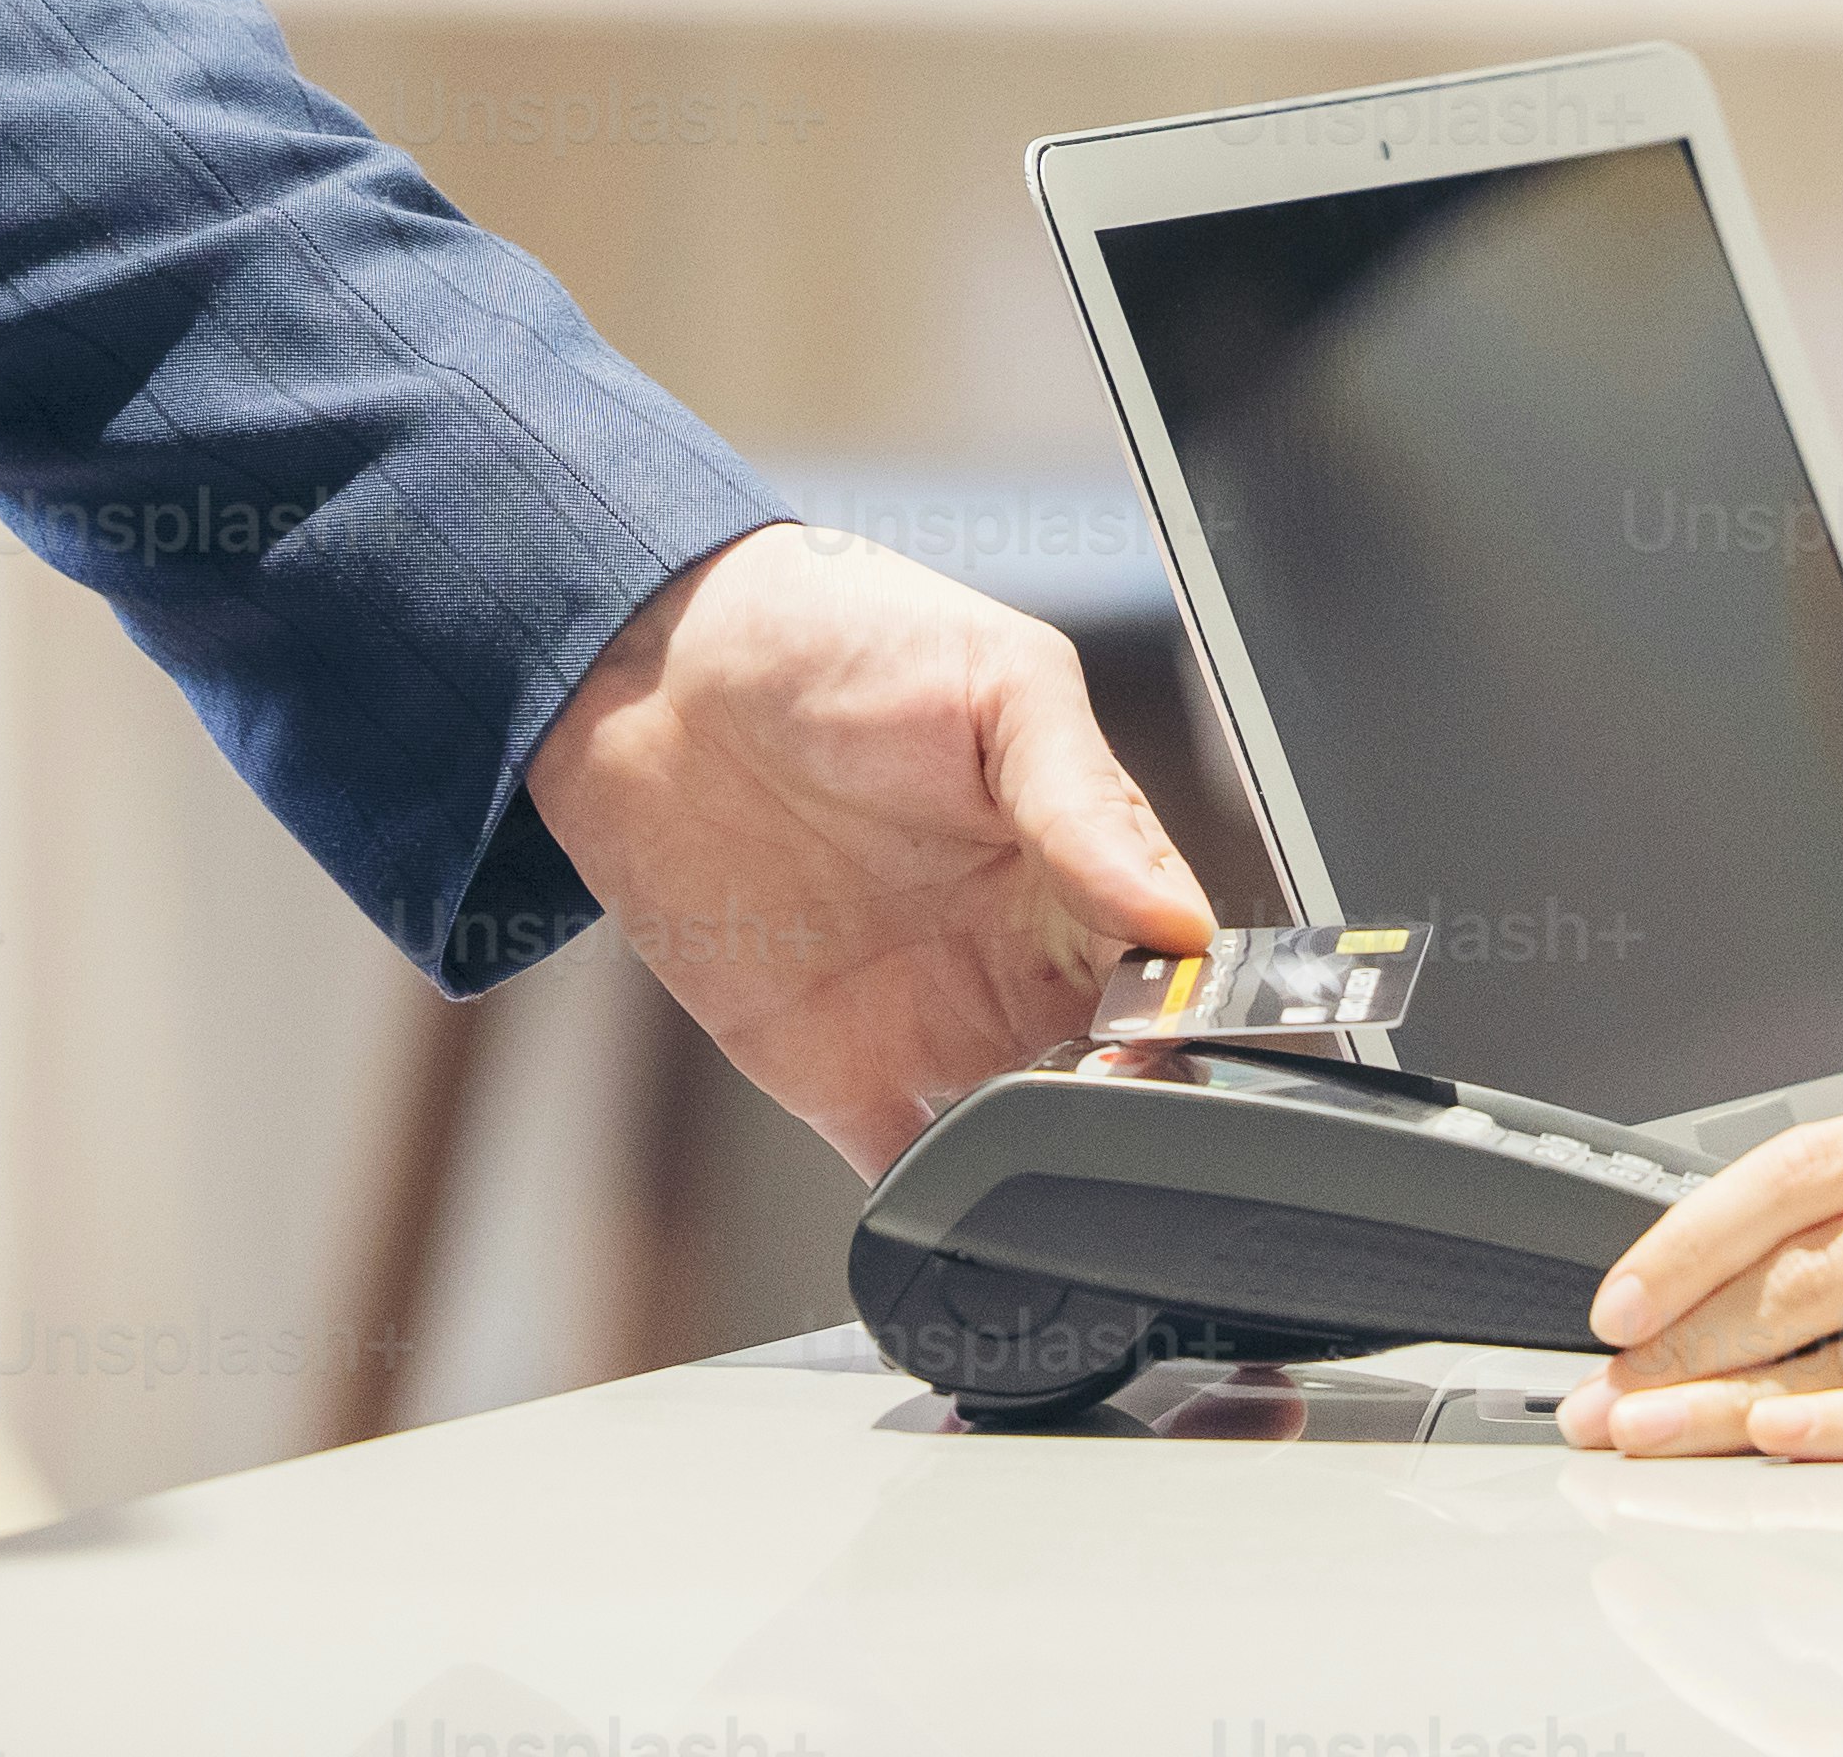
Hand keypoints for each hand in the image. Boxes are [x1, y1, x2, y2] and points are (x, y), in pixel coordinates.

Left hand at [521, 521, 1215, 1167]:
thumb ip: (1087, 802)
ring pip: (1033, 1139)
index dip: (1193, 1010)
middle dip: (1137, 1105)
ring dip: (1049, 1166)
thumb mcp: (993, 682)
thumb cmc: (834, 632)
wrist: (649, 666)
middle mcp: (1021, 954)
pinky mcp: (836, 1074)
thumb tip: (1178, 918)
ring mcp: (935, 1021)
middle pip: (1125, 1071)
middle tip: (1105, 1086)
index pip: (1175, 962)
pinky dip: (935, 1210)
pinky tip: (948, 1203)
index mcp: (1079, 858)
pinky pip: (908, 1173)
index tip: (1170, 1025)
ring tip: (1032, 1141)